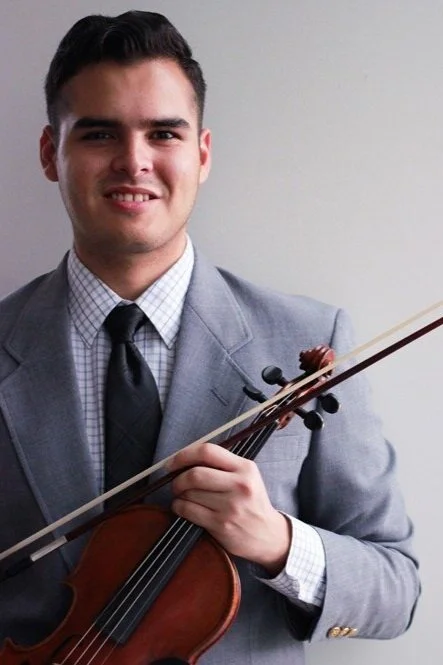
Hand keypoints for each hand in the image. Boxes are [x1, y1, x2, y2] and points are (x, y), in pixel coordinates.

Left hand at [167, 442, 290, 574]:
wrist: (268, 535)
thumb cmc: (251, 502)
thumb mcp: (246, 477)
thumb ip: (221, 465)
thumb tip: (185, 459)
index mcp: (245, 467)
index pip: (208, 451)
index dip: (184, 455)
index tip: (172, 463)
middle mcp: (240, 485)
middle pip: (195, 474)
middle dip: (178, 479)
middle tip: (176, 484)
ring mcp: (230, 506)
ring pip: (189, 493)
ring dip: (179, 495)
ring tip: (183, 497)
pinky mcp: (221, 525)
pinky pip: (188, 510)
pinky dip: (179, 507)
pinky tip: (183, 507)